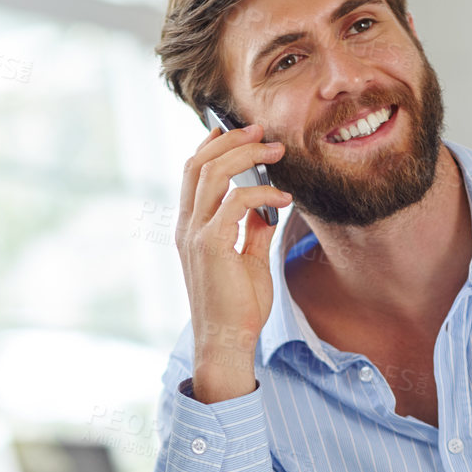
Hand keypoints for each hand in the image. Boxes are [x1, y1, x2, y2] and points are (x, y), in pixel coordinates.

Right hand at [176, 123, 290, 402]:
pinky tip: (283, 199)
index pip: (194, 172)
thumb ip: (254, 230)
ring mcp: (195, 234)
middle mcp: (187, 225)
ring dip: (247, 154)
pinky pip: (235, 202)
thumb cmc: (238, 307)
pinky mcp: (211, 245)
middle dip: (232, 139)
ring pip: (212, 173)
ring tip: (277, 151)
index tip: (240, 130)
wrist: (227, 342)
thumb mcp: (249, 261)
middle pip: (199, 163)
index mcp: (191, 227)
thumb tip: (268, 207)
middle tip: (264, 131)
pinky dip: (262, 193)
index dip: (213, 145)